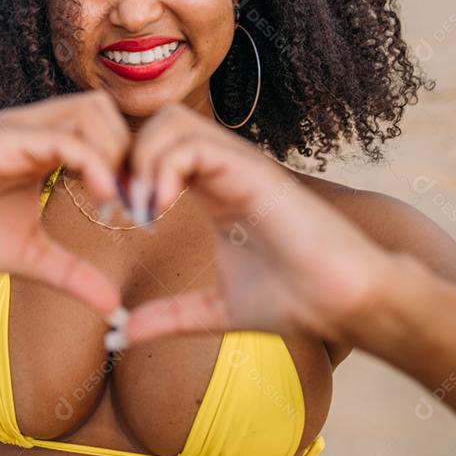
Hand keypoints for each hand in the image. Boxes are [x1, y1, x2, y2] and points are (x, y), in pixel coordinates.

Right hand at [0, 90, 130, 317]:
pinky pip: (62, 138)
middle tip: (136, 202)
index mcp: (41, 145)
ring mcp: (16, 129)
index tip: (140, 209)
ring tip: (119, 202)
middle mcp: (32, 127)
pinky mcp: (0, 140)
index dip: (129, 163)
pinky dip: (93, 162)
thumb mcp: (31, 257)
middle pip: (105, 110)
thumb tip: (114, 309)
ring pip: (91, 112)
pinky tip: (103, 196)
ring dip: (117, 153)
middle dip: (130, 152)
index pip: (105, 127)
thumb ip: (72, 274)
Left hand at [118, 103, 396, 345]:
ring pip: (169, 122)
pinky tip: (158, 209)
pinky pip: (193, 143)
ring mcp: (237, 164)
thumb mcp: (215, 310)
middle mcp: (222, 167)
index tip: (111, 216)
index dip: (122, 172)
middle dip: (124, 157)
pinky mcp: (252, 170)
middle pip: (155, 122)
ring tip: (139, 211)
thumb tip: (121, 334)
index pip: (153, 148)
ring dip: (140, 161)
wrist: (344, 302)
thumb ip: (170, 316)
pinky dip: (163, 168)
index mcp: (210, 188)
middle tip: (117, 207)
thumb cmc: (294, 299)